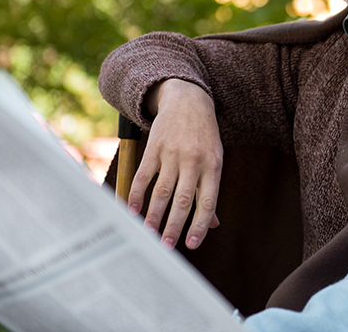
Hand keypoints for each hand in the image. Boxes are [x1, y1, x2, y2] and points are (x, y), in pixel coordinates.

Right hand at [128, 78, 222, 249]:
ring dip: (153, 215)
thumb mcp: (215, 160)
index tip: (192, 245)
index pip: (207, 201)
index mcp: (213, 166)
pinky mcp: (155, 147)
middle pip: (183, 199)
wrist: (189, 100)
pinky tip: (132, 210)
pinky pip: (144, 175)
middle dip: (174, 226)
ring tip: (147, 234)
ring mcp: (173, 154)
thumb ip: (210, 191)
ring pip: (162, 191)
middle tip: (165, 247)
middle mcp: (194, 161)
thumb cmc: (204, 136)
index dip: (200, 225)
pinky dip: (137, 194)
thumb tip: (213, 223)